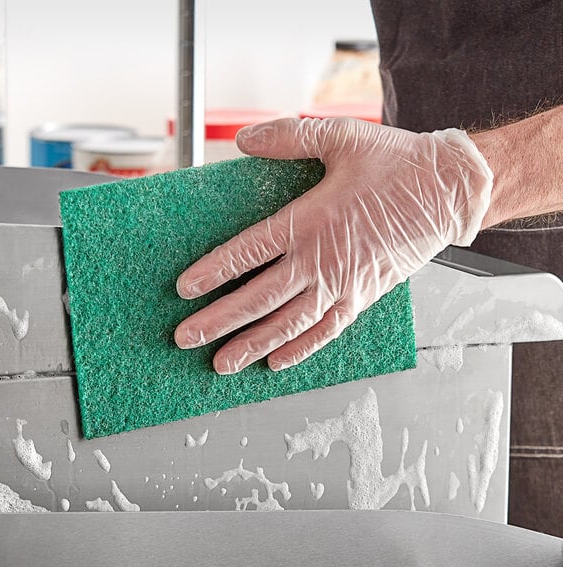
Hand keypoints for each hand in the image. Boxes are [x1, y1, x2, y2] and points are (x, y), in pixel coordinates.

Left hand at [174, 117, 492, 373]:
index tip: (184, 290)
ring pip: (288, 323)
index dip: (213, 272)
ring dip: (252, 345)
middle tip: (186, 339)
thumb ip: (288, 138)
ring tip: (222, 363)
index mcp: (310, 220)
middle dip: (219, 321)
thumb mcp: (341, 138)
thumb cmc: (397, 165)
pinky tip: (276, 362)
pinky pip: (326, 331)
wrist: (448, 191)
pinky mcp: (363, 298)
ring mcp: (343, 285)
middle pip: (258, 298)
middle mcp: (321, 260)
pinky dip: (300, 349)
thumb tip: (245, 140)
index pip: (247, 252)